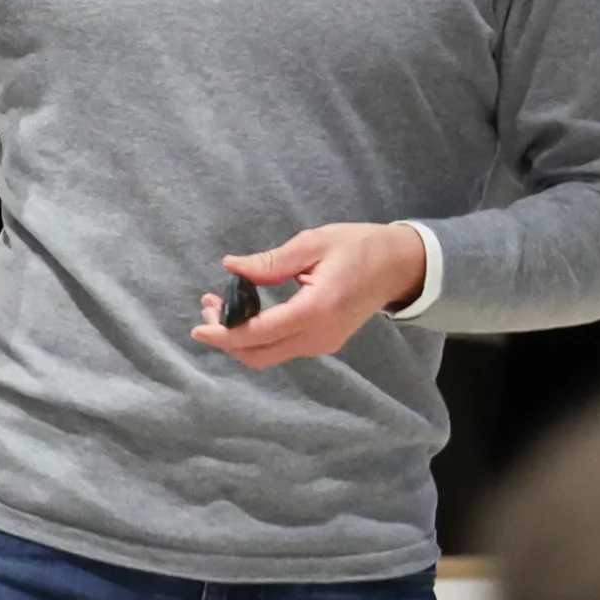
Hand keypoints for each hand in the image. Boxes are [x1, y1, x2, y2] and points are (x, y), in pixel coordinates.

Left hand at [192, 223, 430, 369]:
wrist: (401, 266)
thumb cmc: (360, 247)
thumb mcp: (315, 243)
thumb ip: (272, 261)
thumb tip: (231, 267)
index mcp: (317, 309)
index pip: (260, 333)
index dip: (225, 334)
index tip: (198, 326)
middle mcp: (319, 335)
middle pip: (259, 354)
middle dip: (226, 338)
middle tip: (208, 307)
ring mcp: (324, 344)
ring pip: (268, 355)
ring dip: (240, 338)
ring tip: (221, 306)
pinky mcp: (325, 343)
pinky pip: (282, 348)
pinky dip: (257, 337)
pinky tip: (247, 313)